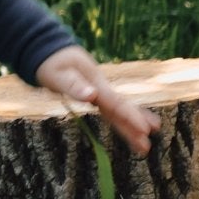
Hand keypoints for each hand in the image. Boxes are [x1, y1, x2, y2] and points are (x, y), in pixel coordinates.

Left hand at [35, 45, 159, 156]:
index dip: (130, 116)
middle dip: (133, 128)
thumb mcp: (58, 74)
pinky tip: (130, 130)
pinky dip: (120, 120)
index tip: (144, 130)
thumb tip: (92, 96)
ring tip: (144, 146)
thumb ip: (73, 85)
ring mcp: (99, 92)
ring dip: (130, 127)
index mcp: (95, 84)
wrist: (52, 51)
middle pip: (120, 110)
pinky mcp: (95, 96)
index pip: (115, 103)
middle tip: (147, 146)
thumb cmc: (52, 63)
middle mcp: (101, 89)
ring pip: (117, 112)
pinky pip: (110, 111)